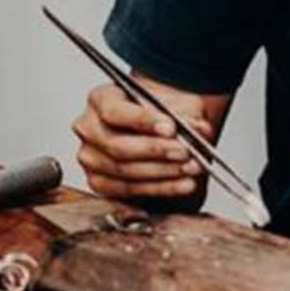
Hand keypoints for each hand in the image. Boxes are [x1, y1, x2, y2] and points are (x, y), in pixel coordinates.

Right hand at [72, 82, 211, 200]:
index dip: (143, 121)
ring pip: (124, 171)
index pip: (116, 112)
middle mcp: (89, 128)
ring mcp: (91, 157)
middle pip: (118, 146)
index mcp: (102, 99)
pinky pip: (128, 190)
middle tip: (184, 152)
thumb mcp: (178, 104)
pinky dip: (160, 188)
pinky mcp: (99, 182)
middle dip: (156, 151)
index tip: (171, 128)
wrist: (164, 127)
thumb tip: (200, 129)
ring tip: (190, 169)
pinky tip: (181, 185)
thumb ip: (188, 115)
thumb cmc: (163, 113)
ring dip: (162, 173)